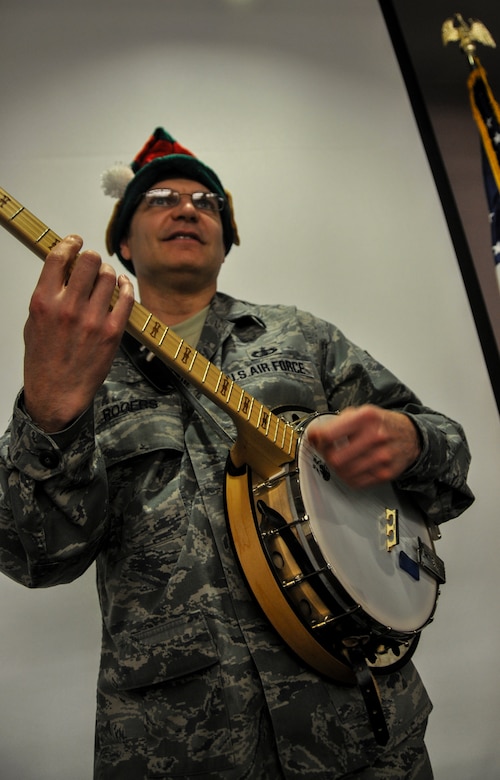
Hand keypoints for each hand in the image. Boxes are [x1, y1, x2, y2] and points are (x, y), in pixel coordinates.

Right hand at [23, 235, 134, 431]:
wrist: (57, 393)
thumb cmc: (43, 361)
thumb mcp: (34, 323)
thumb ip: (48, 296)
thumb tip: (63, 273)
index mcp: (43, 302)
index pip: (58, 258)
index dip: (69, 244)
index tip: (75, 242)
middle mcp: (68, 308)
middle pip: (88, 261)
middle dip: (91, 257)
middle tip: (92, 261)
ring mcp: (92, 319)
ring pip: (108, 277)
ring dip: (108, 273)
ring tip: (105, 278)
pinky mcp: (112, 332)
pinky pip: (125, 299)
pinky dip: (125, 288)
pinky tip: (122, 286)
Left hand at [306, 405, 420, 488]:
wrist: (411, 436)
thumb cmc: (381, 424)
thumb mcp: (359, 413)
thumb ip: (335, 423)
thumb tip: (313, 436)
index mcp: (366, 418)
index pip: (329, 434)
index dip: (317, 439)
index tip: (316, 439)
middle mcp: (375, 437)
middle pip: (335, 458)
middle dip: (326, 456)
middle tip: (327, 451)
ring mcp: (382, 457)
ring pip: (344, 473)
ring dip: (336, 467)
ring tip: (341, 458)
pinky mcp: (386, 473)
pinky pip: (356, 482)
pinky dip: (348, 476)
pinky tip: (351, 466)